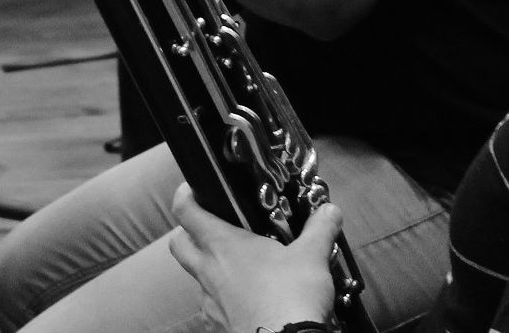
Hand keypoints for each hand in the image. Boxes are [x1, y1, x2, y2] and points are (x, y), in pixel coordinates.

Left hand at [168, 183, 342, 332]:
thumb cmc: (291, 296)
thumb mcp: (311, 256)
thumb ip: (319, 229)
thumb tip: (330, 211)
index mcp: (221, 244)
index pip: (185, 210)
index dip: (186, 194)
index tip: (196, 188)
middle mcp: (208, 271)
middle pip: (179, 244)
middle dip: (188, 233)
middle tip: (212, 228)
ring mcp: (209, 302)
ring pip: (196, 277)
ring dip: (210, 268)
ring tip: (239, 267)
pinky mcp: (218, 326)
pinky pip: (213, 307)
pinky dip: (224, 299)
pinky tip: (247, 298)